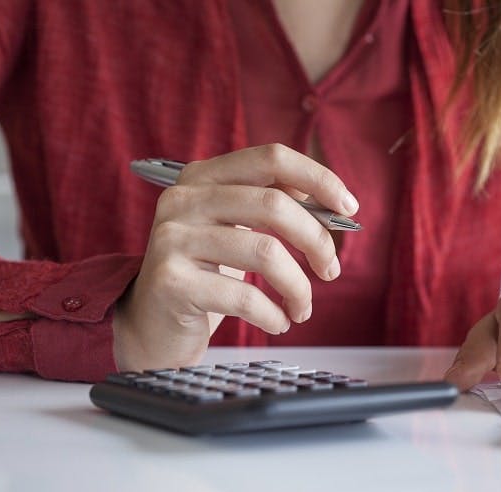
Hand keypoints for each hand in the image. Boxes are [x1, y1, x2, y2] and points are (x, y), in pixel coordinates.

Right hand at [113, 144, 358, 370]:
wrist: (151, 325)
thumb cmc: (205, 276)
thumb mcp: (235, 230)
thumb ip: (272, 205)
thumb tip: (328, 199)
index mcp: (202, 177)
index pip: (270, 158)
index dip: (318, 178)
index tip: (349, 208)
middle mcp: (183, 200)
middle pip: (274, 205)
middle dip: (316, 240)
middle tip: (330, 270)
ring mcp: (172, 239)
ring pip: (265, 253)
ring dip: (298, 288)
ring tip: (302, 308)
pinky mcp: (171, 281)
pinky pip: (243, 296)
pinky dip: (273, 315)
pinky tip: (277, 322)